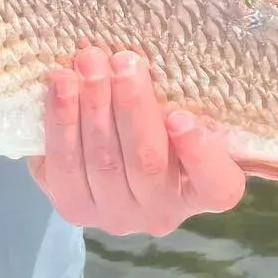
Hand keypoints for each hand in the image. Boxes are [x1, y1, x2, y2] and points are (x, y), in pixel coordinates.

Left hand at [29, 47, 247, 235]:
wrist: (111, 149)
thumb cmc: (160, 121)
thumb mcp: (185, 112)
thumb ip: (183, 101)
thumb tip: (153, 66)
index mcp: (205, 192)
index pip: (217, 186)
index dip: (200, 154)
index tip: (180, 117)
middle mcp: (161, 213)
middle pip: (147, 163)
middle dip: (132, 107)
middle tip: (124, 62)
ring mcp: (116, 216)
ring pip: (103, 162)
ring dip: (93, 105)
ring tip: (89, 62)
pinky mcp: (74, 207)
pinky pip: (64, 166)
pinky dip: (61, 120)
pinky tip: (61, 84)